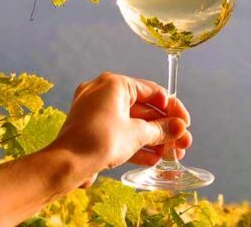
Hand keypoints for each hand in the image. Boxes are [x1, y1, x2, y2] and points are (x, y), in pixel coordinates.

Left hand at [48, 72, 192, 186]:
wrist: (65, 165)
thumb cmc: (100, 141)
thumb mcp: (137, 133)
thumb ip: (161, 129)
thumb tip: (180, 128)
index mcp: (115, 84)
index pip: (153, 92)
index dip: (173, 109)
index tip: (185, 124)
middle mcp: (103, 92)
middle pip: (144, 109)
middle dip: (164, 129)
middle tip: (182, 143)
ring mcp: (95, 111)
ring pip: (132, 123)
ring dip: (153, 139)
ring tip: (171, 155)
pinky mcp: (90, 129)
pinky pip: (119, 132)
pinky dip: (135, 143)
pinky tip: (153, 159)